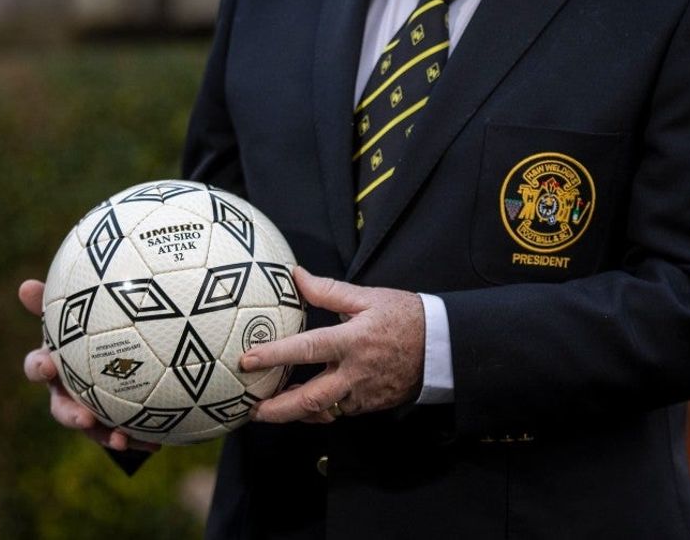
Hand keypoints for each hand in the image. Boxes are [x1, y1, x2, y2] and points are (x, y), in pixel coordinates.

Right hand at [19, 279, 159, 453]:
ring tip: (120, 441)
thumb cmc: (95, 319)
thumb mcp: (79, 307)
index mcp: (55, 362)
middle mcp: (67, 388)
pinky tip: (155, 441)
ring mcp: (89, 406)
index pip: (37, 366)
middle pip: (61, 407)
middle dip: (70, 415)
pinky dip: (136, 437)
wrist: (124, 340)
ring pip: (92, 427)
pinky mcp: (113, 418)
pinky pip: (122, 431)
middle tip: (84, 418)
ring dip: (103, 435)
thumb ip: (58, 300)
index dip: (39, 367)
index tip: (48, 364)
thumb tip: (24, 285)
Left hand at [242, 266, 424, 423]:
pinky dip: (319, 411)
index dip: (275, 355)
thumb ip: (329, 290)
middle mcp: (355, 372)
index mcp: (352, 340)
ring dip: (294, 414)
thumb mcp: (368, 297)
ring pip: (322, 412)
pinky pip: (339, 412)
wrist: (441, 346)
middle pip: (310, 400)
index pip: (307, 349)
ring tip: (271, 410)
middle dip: (277, 409)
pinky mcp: (370, 405)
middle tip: (252, 409)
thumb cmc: (404, 316)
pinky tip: (305, 405)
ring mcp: (363, 393)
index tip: (248, 359)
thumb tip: (297, 275)